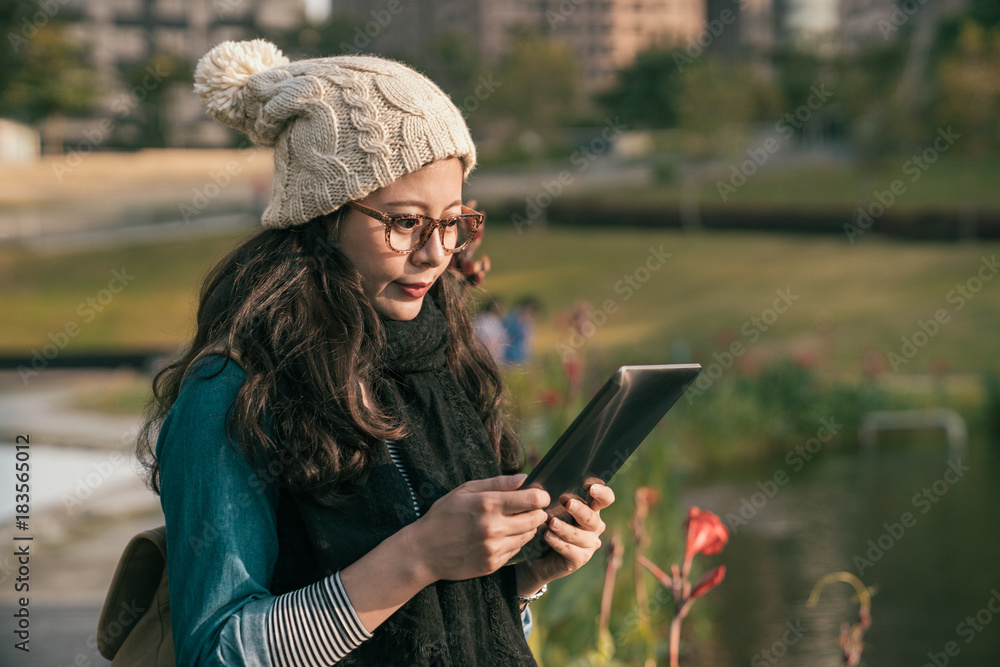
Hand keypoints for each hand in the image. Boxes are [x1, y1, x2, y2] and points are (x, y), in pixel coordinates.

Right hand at [406, 474, 549, 583]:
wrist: (423, 551)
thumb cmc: (443, 515)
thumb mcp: (465, 491)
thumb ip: (497, 483)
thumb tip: (524, 478)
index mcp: (487, 504)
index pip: (532, 500)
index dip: (541, 496)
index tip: (539, 495)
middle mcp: (493, 528)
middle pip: (535, 519)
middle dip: (537, 512)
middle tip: (530, 508)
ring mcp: (494, 549)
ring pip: (528, 536)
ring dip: (527, 527)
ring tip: (514, 521)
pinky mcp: (493, 564)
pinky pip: (516, 551)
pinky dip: (514, 542)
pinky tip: (501, 536)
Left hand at [515, 482, 614, 596]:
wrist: (538, 556)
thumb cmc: (548, 525)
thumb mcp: (552, 508)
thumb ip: (556, 497)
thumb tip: (545, 486)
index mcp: (592, 509)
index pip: (605, 498)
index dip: (601, 492)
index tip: (589, 486)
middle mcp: (595, 526)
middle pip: (592, 517)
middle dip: (580, 510)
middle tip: (568, 503)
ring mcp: (590, 544)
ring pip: (579, 535)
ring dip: (565, 528)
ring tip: (551, 523)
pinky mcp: (580, 559)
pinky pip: (571, 550)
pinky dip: (558, 542)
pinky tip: (548, 536)